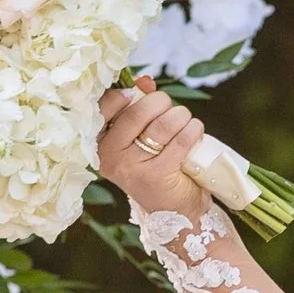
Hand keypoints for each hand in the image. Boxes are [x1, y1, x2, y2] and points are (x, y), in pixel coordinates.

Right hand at [97, 81, 210, 220]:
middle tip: (171, 111)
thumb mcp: (139, 137)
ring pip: (164, 123)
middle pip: (139, 110)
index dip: (127, 94)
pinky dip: (193, 130)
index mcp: (98, 143)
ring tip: (185, 123)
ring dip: (181, 116)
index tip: (142, 95)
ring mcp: (131, 167)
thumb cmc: (156, 167)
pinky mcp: (155, 175)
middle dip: (162, 103)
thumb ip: (138, 106)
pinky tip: (195, 132)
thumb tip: (146, 81)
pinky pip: (180, 139)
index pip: (104, 105)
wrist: (175, 211)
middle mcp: (109, 156)